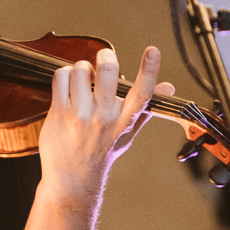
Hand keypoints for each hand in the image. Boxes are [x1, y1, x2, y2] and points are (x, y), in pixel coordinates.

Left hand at [35, 46, 172, 214]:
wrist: (73, 178)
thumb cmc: (102, 152)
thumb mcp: (127, 133)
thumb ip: (145, 108)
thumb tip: (169, 87)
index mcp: (125, 120)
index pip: (142, 93)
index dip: (150, 70)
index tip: (153, 51)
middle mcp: (104, 117)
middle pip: (109, 72)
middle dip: (106, 57)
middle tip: (105, 58)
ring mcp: (81, 115)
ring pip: (80, 70)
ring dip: (81, 68)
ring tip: (82, 79)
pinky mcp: (60, 113)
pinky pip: (61, 78)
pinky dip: (64, 75)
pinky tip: (67, 85)